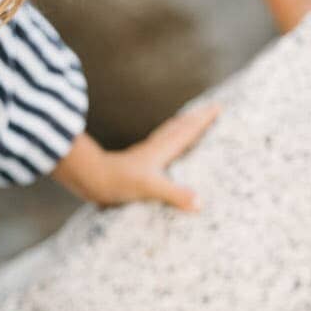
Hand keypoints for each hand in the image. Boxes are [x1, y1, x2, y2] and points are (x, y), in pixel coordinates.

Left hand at [60, 101, 219, 209]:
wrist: (92, 179)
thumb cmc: (120, 182)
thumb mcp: (151, 188)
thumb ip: (175, 194)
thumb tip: (200, 203)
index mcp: (163, 150)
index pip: (188, 131)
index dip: (204, 119)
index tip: (218, 107)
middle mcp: (156, 147)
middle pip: (180, 127)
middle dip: (196, 118)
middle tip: (210, 109)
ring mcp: (145, 153)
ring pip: (168, 133)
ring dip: (181, 126)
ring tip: (189, 121)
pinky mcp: (137, 162)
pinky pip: (158, 145)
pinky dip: (167, 140)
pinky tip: (162, 148)